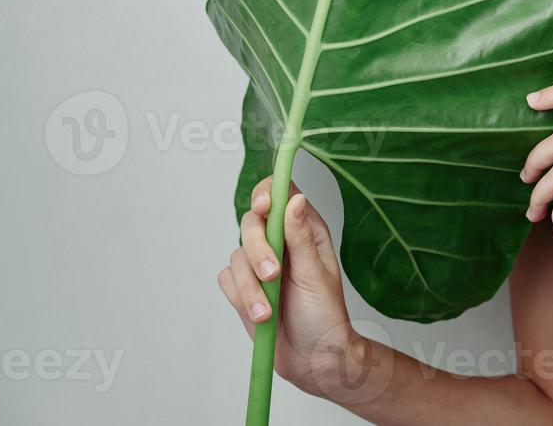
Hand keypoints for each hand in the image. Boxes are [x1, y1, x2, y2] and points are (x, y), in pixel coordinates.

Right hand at [218, 176, 367, 397]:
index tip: (263, 206)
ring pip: (237, 254)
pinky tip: (259, 314)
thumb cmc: (325, 315)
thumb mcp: (316, 274)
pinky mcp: (244, 287)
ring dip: (249, 285)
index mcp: (304, 230)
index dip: (267, 193)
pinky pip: (227, 279)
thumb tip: (295, 199)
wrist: (313, 359)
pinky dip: (240, 296)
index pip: (280, 195)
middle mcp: (281, 242)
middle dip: (257, 250)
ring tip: (268, 311)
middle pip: (251, 223)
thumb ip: (301, 237)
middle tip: (273, 275)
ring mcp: (260, 264)